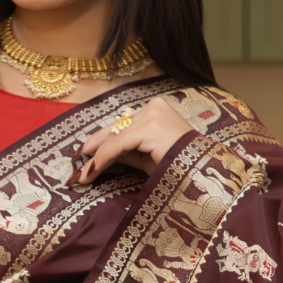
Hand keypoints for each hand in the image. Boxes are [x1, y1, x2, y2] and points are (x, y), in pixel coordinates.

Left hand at [77, 97, 191, 183]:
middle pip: (117, 129)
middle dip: (97, 150)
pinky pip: (119, 144)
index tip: (87, 156)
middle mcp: (154, 107)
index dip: (103, 141)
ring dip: (98, 158)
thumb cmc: (180, 168)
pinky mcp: (150, 128)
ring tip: (84, 175)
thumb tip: (101, 157)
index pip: (124, 126)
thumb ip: (127, 153)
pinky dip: (105, 158)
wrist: (203, 173)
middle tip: (80, 168)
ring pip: (116, 137)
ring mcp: (152, 115)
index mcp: (156, 110)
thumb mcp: (148, 158)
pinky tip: (94, 170)